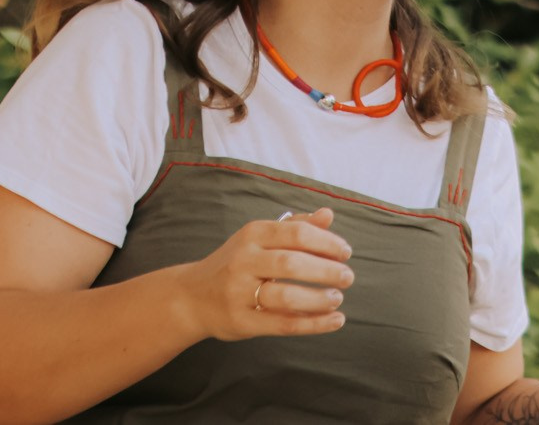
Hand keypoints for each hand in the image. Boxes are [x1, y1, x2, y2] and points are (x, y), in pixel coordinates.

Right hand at [178, 207, 352, 341]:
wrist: (191, 298)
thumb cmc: (237, 263)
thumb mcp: (260, 238)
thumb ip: (295, 226)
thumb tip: (328, 214)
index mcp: (252, 235)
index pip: (296, 233)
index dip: (327, 242)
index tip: (346, 252)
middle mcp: (243, 261)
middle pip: (292, 263)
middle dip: (326, 271)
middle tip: (348, 277)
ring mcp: (238, 293)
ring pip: (285, 296)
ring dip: (319, 298)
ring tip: (338, 298)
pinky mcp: (240, 321)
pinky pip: (282, 324)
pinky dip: (313, 323)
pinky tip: (335, 321)